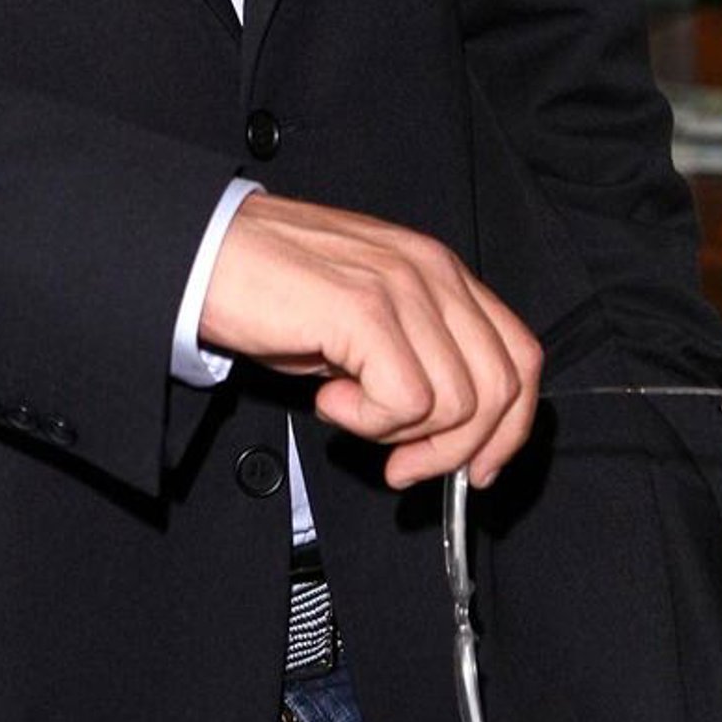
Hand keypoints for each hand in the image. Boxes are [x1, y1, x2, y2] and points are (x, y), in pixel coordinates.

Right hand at [197, 195, 541, 488]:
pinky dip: (369, 421)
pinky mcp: (366, 311)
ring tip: (346, 406)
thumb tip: (448, 431)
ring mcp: (402, 287)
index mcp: (438, 271)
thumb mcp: (362, 320)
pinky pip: (406, 402)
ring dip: (399, 431)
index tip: (476, 468)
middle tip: (402, 464)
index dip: (508, 427)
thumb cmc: (268, 285)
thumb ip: (415, 356)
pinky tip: (330, 397)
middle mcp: (431, 272)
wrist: (202, 253)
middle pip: (500, 388)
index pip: (519, 357)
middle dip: (455, 450)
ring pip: (456, 403)